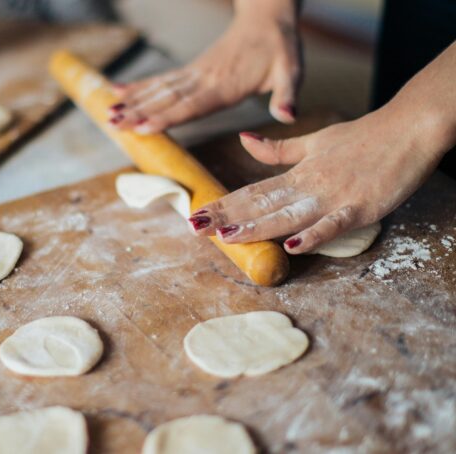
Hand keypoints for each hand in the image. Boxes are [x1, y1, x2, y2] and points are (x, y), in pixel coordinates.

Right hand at [107, 0, 300, 133]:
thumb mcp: (291, 72)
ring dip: (133, 101)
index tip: (144, 127)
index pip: (192, 104)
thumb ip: (287, 95)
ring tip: (109, 114)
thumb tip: (288, 115)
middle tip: (114, 124)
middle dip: (139, 112)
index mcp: (226, 85)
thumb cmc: (280, 50)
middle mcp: (204, 80)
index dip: (167, 116)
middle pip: (167, 98)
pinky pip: (161, 80)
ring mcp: (195, 74)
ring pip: (159, 89)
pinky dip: (139, 87)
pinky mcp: (191, 71)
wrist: (268, 19)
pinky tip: (118, 91)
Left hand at [187, 107, 445, 253]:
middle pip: (262, 204)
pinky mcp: (360, 207)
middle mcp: (308, 185)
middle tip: (196, 227)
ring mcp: (333, 197)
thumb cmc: (363, 137)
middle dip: (228, 217)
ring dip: (258, 226)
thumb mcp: (315, 141)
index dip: (224, 203)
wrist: (409, 127)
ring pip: (289, 214)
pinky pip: (333, 224)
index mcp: (297, 173)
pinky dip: (314, 235)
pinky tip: (292, 246)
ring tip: (228, 237)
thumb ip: (278, 149)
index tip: (196, 213)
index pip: (253, 190)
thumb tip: (243, 140)